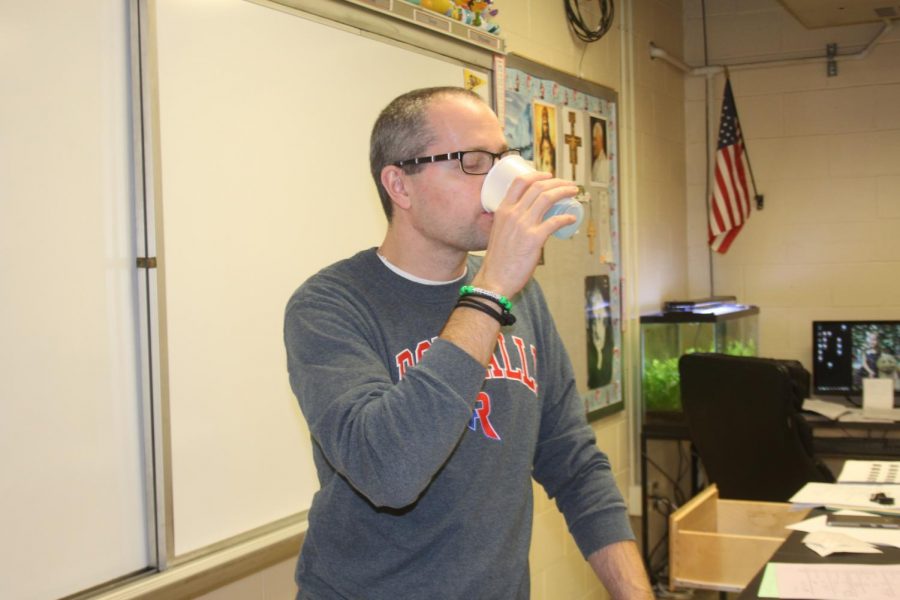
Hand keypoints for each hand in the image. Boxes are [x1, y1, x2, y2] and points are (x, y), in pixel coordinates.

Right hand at [473, 170, 579, 297]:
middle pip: (538, 187)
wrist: (494, 279)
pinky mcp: (534, 239)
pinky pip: (554, 222)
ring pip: (547, 198)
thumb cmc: (498, 260)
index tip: (549, 175)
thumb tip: (531, 221)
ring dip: (564, 192)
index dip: (537, 174)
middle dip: (557, 182)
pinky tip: (572, 218)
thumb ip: (512, 223)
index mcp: (503, 210)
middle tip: (568, 185)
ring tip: (573, 193)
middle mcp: (513, 213)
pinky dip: (566, 218)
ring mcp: (523, 225)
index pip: (520, 182)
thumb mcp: (500, 232)